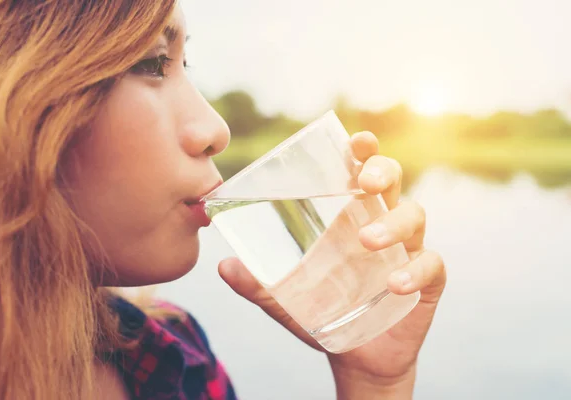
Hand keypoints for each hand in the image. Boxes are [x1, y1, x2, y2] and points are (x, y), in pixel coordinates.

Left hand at [218, 131, 445, 396]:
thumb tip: (223, 265)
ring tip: (367, 241)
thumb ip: (258, 283)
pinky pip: (431, 265)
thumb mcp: (286, 299)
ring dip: (393, 223)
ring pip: (414, 216)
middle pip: (393, 182)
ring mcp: (408, 250)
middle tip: (365, 184)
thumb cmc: (325, 315)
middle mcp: (383, 224)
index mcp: (351, 218)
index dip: (364, 152)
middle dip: (383, 173)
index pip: (361, 172)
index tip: (358, 141)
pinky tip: (395, 284)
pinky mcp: (427, 280)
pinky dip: (415, 270)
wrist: (358, 358)